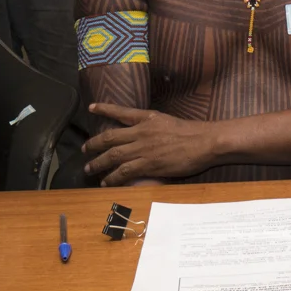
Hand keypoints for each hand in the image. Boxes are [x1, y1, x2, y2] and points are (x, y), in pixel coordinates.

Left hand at [82, 103, 216, 184]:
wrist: (205, 141)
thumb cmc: (193, 132)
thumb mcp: (169, 121)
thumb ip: (154, 126)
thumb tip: (143, 134)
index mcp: (148, 118)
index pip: (121, 112)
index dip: (104, 109)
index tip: (91, 107)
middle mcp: (142, 131)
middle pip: (110, 137)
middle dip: (94, 144)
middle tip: (84, 149)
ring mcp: (144, 148)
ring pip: (113, 155)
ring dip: (98, 163)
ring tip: (89, 169)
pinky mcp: (149, 164)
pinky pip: (124, 171)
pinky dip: (112, 178)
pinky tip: (106, 182)